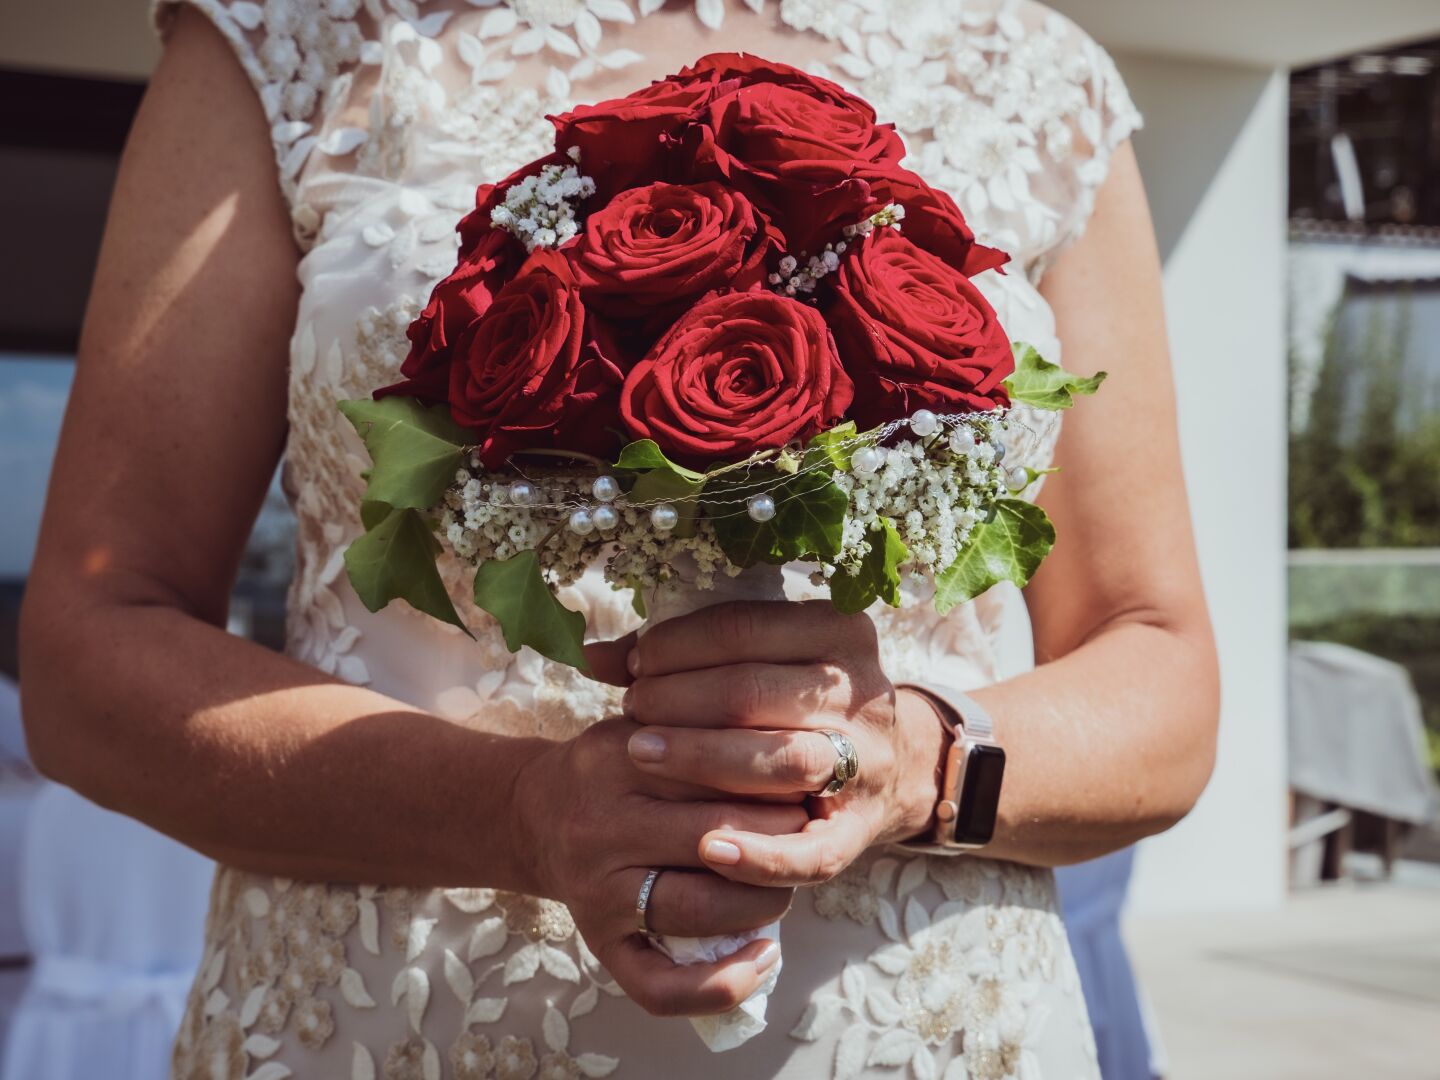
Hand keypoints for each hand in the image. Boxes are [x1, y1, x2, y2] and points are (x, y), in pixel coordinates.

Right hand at [514, 716, 801, 1016]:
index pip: (717, 771)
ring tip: (788, 884)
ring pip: (699, 908)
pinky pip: (660, 985)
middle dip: (781, 838)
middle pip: (716, 837)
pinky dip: (722, 984)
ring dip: (764, 901)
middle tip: (811, 831)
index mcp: (618, 760)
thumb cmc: (616, 767)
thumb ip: (708, 729)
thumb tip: (796, 754)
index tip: (808, 782)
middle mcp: (602, 826)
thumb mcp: (649, 725)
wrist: (533, 813)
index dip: (777, 780)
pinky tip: (765, 956)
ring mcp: (598, 892)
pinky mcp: (598, 943)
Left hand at [620, 601, 946, 887]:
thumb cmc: (794, 702)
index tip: (636, 663)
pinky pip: (811, 851)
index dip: (679, 645)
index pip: (745, 626)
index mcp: (841, 630)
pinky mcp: (860, 831)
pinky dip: (758, 853)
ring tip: (642, 754)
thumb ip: (686, 652)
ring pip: (784, 759)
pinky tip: (706, 847)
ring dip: (704, 758)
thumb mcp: (761, 659)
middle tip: (633, 709)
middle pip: (756, 691)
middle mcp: (863, 692)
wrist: (887, 766)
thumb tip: (594, 655)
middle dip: (680, 699)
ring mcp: (867, 764)